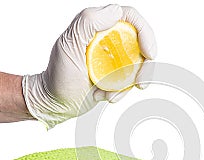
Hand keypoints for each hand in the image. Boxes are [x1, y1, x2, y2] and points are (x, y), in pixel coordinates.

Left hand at [23, 4, 156, 128]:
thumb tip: (116, 12)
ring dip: (129, 84)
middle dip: (145, 66)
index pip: (130, 18)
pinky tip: (105, 96)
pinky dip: (122, 92)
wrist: (55, 103)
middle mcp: (109, 39)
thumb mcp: (68, 45)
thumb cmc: (58, 75)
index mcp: (98, 26)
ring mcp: (114, 59)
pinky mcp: (116, 75)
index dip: (145, 33)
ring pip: (140, 65)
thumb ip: (88, 22)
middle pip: (142, 43)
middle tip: (140, 83)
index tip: (148, 54)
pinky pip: (131, 82)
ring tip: (109, 94)